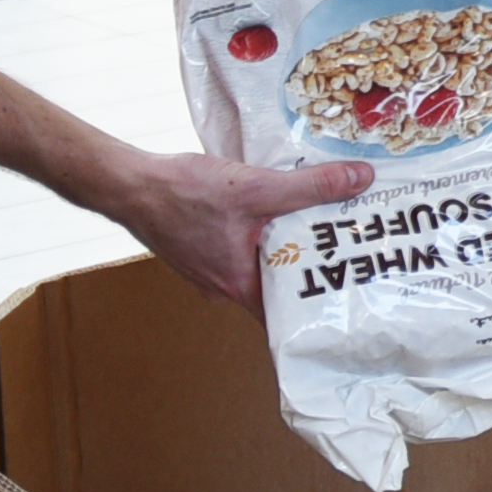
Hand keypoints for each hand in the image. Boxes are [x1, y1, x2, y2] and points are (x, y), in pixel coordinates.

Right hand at [104, 148, 373, 312]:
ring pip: (261, 261)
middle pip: (281, 282)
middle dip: (312, 263)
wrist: (130, 184)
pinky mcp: (203, 246)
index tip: (356, 287)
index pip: (292, 312)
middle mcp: (226, 285)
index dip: (323, 301)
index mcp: (241, 286)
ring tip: (325, 221)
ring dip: (287, 244)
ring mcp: (212, 267)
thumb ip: (311, 186)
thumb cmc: (183, 194)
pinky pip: (242, 245)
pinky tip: (278, 206)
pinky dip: (261, 230)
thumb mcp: (257, 187)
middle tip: (352, 244)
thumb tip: (361, 180)